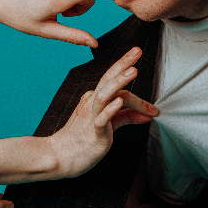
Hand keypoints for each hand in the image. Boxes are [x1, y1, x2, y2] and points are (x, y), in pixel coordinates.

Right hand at [49, 47, 158, 177]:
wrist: (59, 157)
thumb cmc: (82, 141)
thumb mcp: (109, 125)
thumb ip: (127, 117)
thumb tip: (148, 114)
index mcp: (94, 99)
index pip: (114, 83)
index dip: (129, 75)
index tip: (145, 77)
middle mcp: (92, 103)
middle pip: (108, 80)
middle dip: (123, 64)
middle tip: (137, 50)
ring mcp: (90, 116)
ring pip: (104, 95)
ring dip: (119, 82)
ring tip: (133, 70)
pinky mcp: (93, 132)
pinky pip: (101, 119)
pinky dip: (110, 109)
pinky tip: (119, 102)